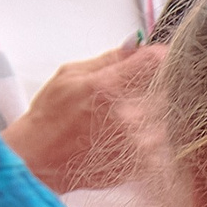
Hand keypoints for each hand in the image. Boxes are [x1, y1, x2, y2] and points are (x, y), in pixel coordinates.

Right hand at [0, 39, 164, 191]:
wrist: (42, 160)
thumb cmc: (51, 116)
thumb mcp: (70, 75)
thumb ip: (109, 59)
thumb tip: (138, 43)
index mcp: (107, 86)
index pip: (156, 62)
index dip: (160, 57)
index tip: (157, 58)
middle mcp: (128, 115)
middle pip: (164, 89)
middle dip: (150, 88)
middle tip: (126, 97)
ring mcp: (139, 142)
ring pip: (165, 117)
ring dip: (149, 116)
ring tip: (119, 123)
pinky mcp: (146, 163)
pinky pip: (162, 143)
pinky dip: (148, 139)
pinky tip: (122, 140)